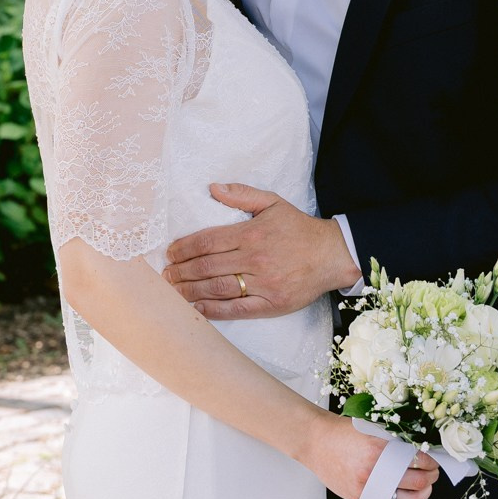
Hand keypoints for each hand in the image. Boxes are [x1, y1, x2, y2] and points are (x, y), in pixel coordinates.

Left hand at [164, 185, 359, 317]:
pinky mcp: (271, 303)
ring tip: (173, 292)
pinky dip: (214, 310)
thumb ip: (242, 194)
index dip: (184, 248)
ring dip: (191, 291)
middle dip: (182, 271)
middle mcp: (255, 259)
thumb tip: (212, 188)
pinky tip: (197, 309)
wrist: (332, 255)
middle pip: (208, 266)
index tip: (170, 253)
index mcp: (251, 233)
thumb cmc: (299, 228)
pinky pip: (237, 309)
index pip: (208, 241)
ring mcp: (263, 283)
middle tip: (165, 275)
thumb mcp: (273, 202)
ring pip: (218, 288)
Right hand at [311, 416, 437, 498]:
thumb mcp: (372, 430)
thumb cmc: (342, 432)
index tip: (434, 461)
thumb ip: (394, 443)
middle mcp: (373, 472)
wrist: (315, 441)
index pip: (418, 461)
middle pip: (418, 482)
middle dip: (431, 477)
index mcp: (378, 450)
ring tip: (424, 488)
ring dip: (424, 495)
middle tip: (433, 473)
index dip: (432, 462)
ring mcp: (367, 489)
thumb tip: (422, 453)